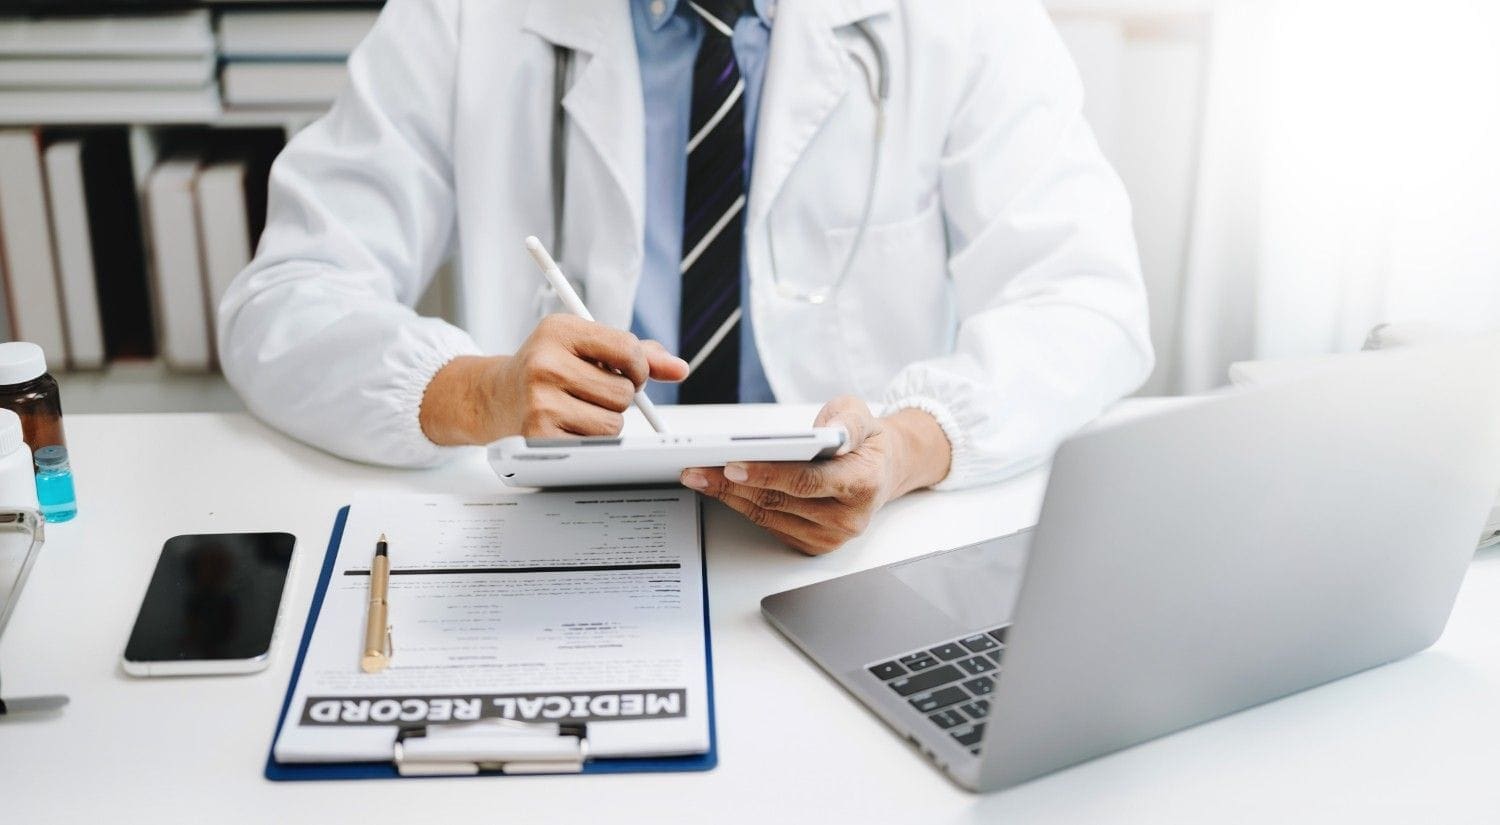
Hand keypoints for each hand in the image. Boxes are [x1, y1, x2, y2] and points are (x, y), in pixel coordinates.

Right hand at [420, 314, 688, 443]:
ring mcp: (539, 400)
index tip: (627, 372)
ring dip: (604, 422)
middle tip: (591, 393)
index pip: (628, 350)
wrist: (492, 396)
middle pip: (624, 392)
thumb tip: (680, 368)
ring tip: (576, 409)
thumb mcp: (585, 347)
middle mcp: (545, 362)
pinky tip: (565, 426)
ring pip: (613, 424)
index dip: (638, 367)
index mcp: (560, 330)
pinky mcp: (538, 435)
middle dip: (618, 397)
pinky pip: (594, 446)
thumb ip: (637, 354)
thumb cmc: (548, 369)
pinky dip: (588, 442)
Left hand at [680, 397, 951, 554]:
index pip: (807, 482)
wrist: (880, 470)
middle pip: (779, 501)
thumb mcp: (861, 416)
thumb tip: (826, 432)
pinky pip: (769, 525)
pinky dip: (741, 506)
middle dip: (732, 483)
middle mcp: (848, 517)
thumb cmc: (865, 443)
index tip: (732, 464)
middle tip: (698, 468)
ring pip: (768, 515)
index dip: (767, 474)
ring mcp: (830, 536)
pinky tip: (722, 489)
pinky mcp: (814, 545)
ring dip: (729, 496)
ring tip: (700, 476)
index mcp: (863, 483)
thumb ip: (846, 420)